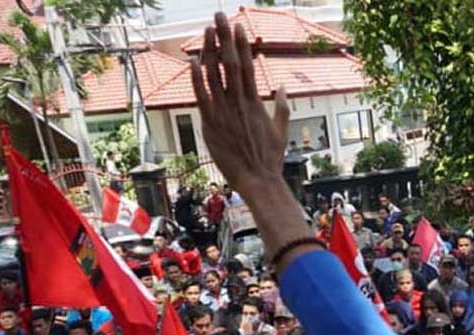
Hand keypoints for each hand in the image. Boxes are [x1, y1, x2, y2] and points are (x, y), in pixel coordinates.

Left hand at [190, 12, 315, 271]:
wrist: (258, 180)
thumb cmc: (270, 158)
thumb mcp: (281, 130)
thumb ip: (281, 107)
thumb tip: (281, 88)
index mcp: (256, 103)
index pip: (248, 66)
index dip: (242, 44)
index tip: (238, 25)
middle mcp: (239, 104)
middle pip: (231, 64)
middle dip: (225, 38)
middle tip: (219, 16)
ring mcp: (224, 113)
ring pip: (214, 76)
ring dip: (209, 51)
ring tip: (205, 31)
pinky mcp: (211, 125)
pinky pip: (202, 98)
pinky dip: (197, 79)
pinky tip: (192, 62)